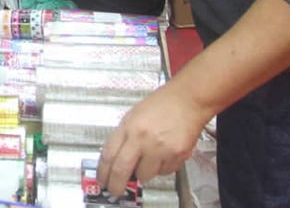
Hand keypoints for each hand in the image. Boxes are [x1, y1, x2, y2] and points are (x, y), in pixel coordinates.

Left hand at [97, 82, 212, 196]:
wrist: (187, 100)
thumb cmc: (161, 105)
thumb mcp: (133, 116)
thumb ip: (124, 137)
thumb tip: (115, 158)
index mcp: (130, 127)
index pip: (109, 155)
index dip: (103, 171)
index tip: (102, 179)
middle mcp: (143, 139)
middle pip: (122, 170)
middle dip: (116, 184)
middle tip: (115, 188)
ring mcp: (161, 149)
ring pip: (145, 175)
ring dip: (143, 172)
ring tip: (149, 157)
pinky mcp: (177, 156)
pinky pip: (164, 172)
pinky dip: (161, 168)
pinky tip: (164, 153)